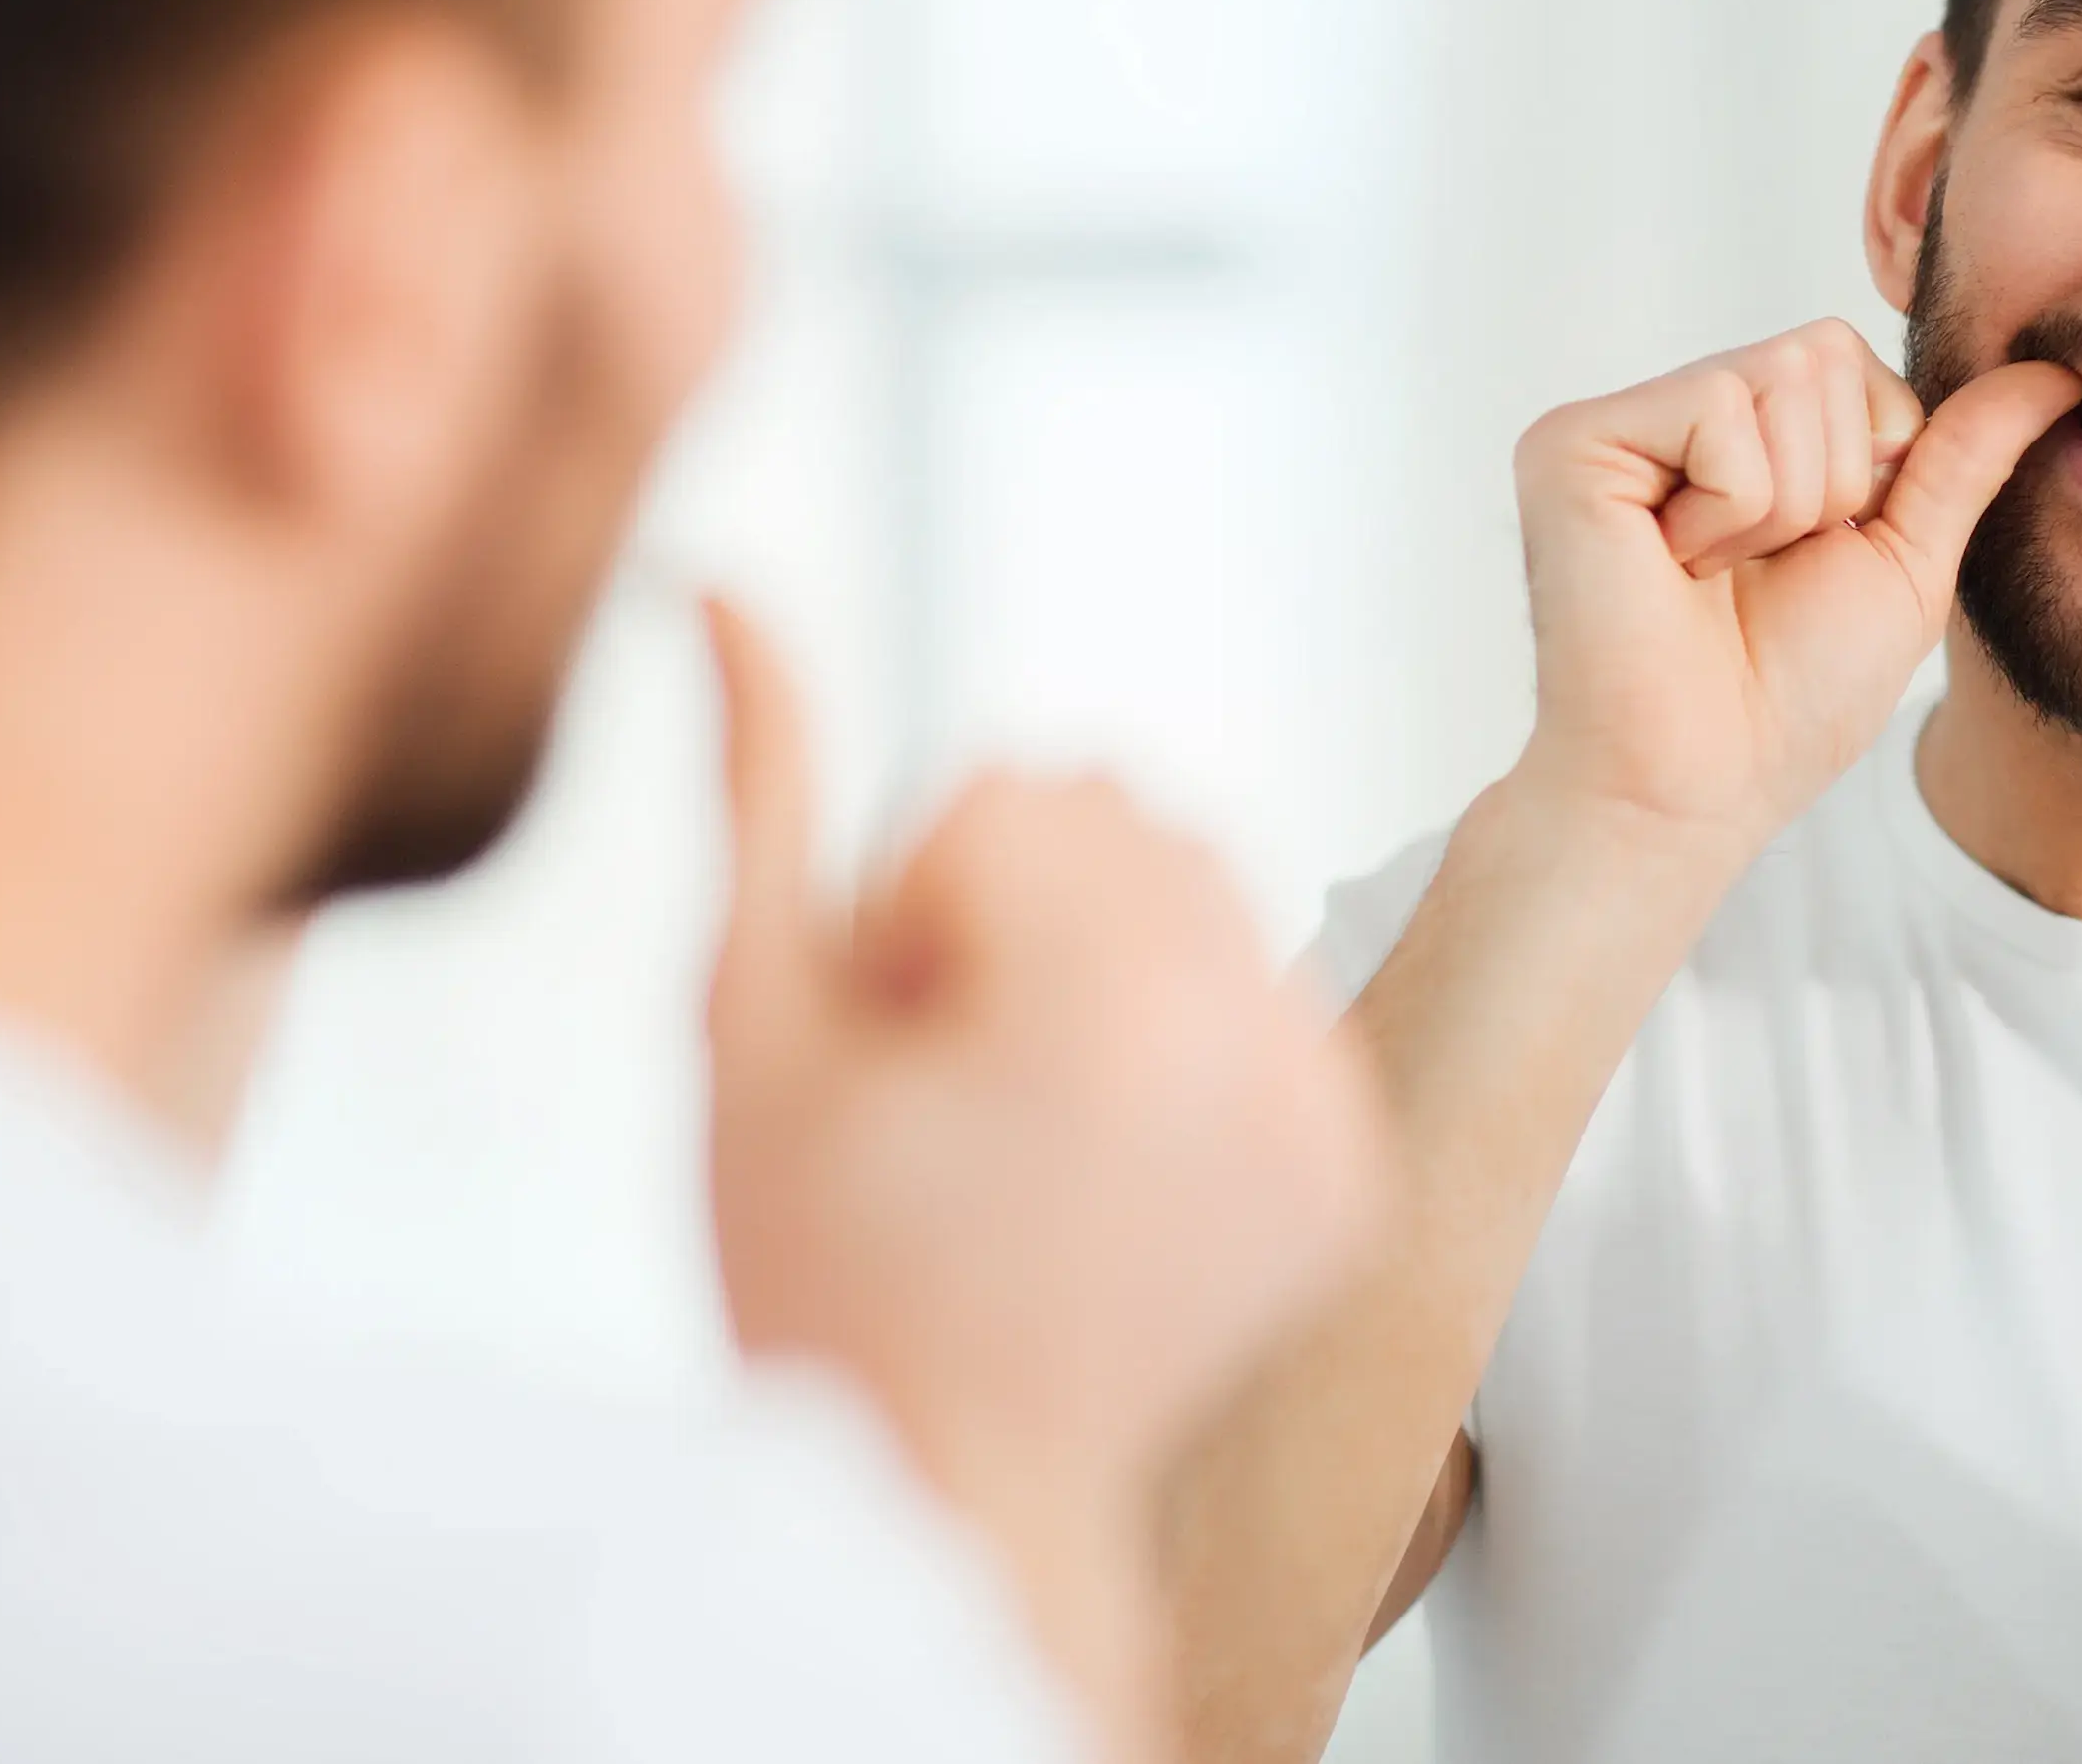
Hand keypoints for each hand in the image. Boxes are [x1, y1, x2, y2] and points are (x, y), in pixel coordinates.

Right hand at [697, 598, 1384, 1555]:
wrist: (951, 1490)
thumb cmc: (821, 1279)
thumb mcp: (747, 1023)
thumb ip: (759, 787)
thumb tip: (726, 590)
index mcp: (1101, 1001)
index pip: (1007, 790)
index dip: (909, 909)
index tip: (894, 1051)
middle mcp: (1244, 1041)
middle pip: (1118, 811)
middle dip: (1016, 913)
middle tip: (955, 1088)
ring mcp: (1319, 1107)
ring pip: (1200, 884)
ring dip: (1104, 958)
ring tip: (1027, 1121)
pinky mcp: (1354, 1162)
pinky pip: (1268, 987)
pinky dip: (1188, 1040)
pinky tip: (1108, 1160)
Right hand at [1505, 320, 2081, 868]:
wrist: (1700, 786)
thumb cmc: (1788, 697)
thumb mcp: (1906, 561)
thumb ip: (1966, 456)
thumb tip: (2057, 370)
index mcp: (1740, 434)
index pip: (1851, 358)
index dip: (1871, 466)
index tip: (1807, 557)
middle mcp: (1671, 413)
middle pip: (1823, 352)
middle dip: (1831, 484)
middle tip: (1755, 571)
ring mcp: (1618, 424)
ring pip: (1781, 375)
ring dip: (1784, 506)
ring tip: (1712, 575)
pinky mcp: (1572, 443)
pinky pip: (1718, 408)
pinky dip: (1731, 510)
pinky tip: (1674, 567)